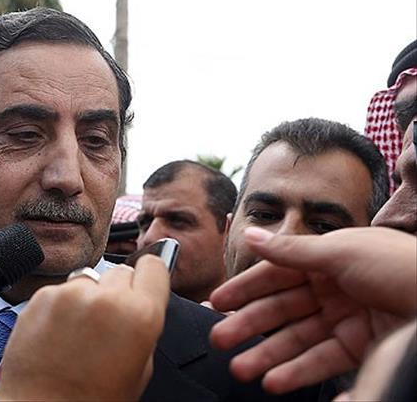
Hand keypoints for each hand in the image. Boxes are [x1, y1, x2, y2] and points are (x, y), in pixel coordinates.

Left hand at [0, 255, 169, 400]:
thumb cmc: (91, 399)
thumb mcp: (139, 368)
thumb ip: (144, 326)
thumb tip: (141, 301)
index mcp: (140, 316)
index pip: (154, 267)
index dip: (150, 274)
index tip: (144, 279)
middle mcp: (107, 298)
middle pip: (121, 272)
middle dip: (118, 292)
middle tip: (108, 322)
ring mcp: (72, 294)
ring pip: (89, 279)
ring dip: (88, 297)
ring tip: (79, 332)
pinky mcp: (43, 296)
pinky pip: (61, 290)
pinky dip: (61, 305)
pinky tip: (59, 332)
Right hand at [209, 226, 415, 393]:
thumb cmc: (399, 267)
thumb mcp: (340, 252)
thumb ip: (291, 251)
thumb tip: (251, 235)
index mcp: (326, 259)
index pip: (275, 273)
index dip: (245, 287)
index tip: (218, 302)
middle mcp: (333, 288)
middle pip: (281, 309)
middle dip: (250, 326)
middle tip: (221, 340)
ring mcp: (346, 319)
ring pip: (297, 339)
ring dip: (268, 355)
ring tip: (241, 370)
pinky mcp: (361, 348)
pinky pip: (321, 361)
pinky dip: (297, 372)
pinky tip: (275, 381)